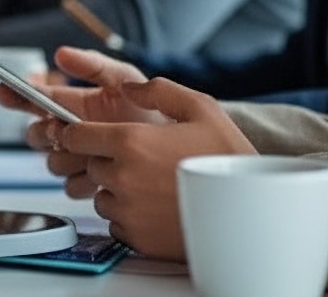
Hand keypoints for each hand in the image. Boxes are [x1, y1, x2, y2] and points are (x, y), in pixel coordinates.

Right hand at [4, 47, 161, 197]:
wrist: (175, 147)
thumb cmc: (149, 111)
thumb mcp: (123, 79)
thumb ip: (92, 64)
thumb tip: (60, 53)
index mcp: (71, 105)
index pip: (33, 100)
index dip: (15, 95)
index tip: (4, 91)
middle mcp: (69, 133)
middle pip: (34, 135)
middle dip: (43, 132)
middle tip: (57, 129)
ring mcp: (77, 160)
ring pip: (52, 163)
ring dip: (68, 157)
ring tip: (93, 150)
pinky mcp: (88, 184)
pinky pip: (70, 187)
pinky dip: (84, 180)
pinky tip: (101, 171)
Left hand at [51, 77, 256, 260]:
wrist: (253, 215)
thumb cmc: (229, 161)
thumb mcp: (202, 109)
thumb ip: (159, 91)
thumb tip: (129, 88)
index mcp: (130, 142)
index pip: (74, 135)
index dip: (80, 132)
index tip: (90, 134)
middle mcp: (121, 178)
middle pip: (89, 165)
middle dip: (107, 161)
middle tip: (143, 161)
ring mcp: (127, 212)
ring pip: (102, 196)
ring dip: (118, 191)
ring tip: (155, 186)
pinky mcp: (136, 239)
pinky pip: (116, 224)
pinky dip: (130, 217)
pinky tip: (158, 208)